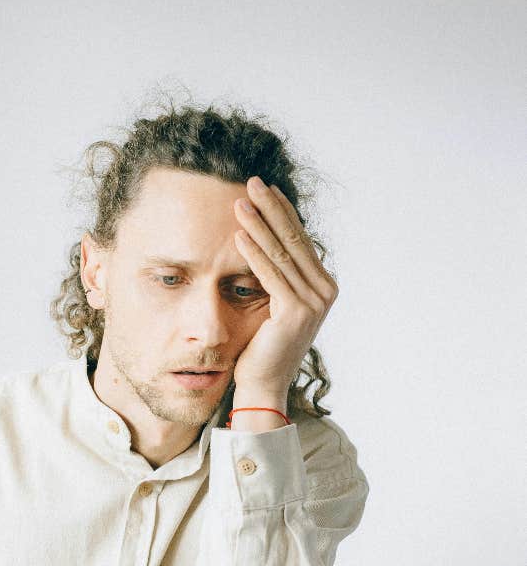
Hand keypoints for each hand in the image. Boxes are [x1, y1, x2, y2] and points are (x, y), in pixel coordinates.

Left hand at [231, 176, 337, 399]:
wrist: (263, 384)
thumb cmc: (262, 347)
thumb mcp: (274, 304)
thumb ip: (279, 277)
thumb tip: (267, 244)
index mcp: (323, 286)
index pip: (300, 240)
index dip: (282, 212)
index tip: (265, 188)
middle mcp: (324, 292)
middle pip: (294, 240)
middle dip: (272, 208)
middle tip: (252, 181)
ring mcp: (313, 302)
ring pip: (282, 253)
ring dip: (259, 224)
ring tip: (240, 201)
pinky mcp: (295, 312)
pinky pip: (271, 275)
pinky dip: (254, 253)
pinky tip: (239, 234)